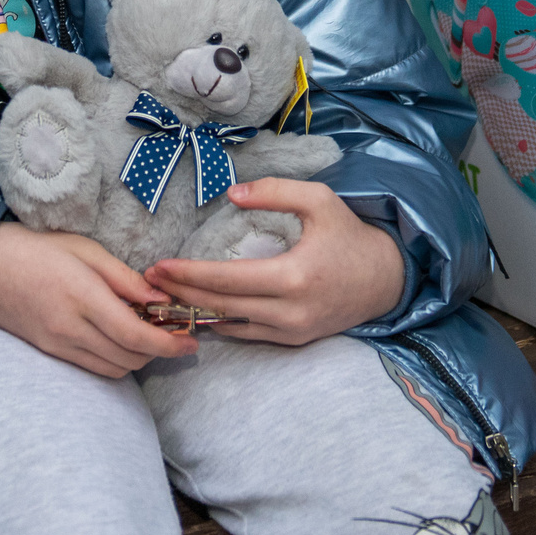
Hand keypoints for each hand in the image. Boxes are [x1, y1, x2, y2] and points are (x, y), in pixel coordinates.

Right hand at [0, 222, 198, 377]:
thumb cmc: (37, 248)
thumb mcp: (85, 249)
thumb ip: (125, 278)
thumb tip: (160, 301)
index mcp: (83, 297)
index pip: (136, 337)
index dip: (169, 345)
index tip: (190, 341)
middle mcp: (71, 328)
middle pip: (130, 358)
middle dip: (158, 351)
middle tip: (172, 331)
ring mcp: (59, 345)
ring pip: (114, 369)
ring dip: (137, 357)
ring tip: (146, 332)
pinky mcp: (50, 352)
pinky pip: (94, 367)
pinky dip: (115, 359)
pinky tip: (118, 337)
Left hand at [146, 179, 405, 346]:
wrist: (387, 279)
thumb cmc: (349, 234)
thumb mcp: (318, 200)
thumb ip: (273, 193)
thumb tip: (231, 195)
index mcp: (293, 275)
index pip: (226, 279)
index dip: (187, 275)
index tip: (157, 266)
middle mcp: (290, 311)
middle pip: (220, 307)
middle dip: (181, 295)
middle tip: (148, 282)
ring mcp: (292, 332)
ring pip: (231, 326)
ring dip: (196, 312)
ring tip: (165, 296)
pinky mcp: (295, 341)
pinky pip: (249, 335)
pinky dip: (222, 324)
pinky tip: (199, 311)